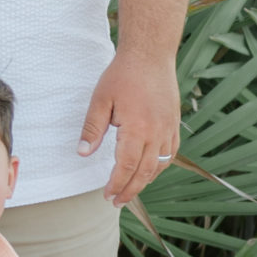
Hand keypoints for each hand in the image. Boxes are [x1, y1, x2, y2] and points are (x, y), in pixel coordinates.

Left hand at [79, 48, 181, 207]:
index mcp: (137, 129)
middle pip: (145, 172)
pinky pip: (170, 153)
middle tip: (117, 201)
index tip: (107, 195)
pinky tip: (150, 170)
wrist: (150, 55)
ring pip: (160, 165)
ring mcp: (169, 129)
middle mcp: (156, 133)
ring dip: (145, 181)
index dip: (116, 184)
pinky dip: (160, 166)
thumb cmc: (123, 75)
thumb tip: (83, 153)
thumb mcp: (101, 99)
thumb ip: (93, 128)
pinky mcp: (174, 123)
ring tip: (130, 190)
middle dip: (130, 190)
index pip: (126, 167)